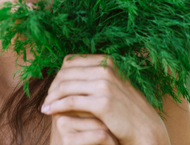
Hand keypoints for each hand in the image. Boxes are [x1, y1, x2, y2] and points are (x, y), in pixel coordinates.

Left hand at [42, 54, 170, 144]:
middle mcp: (105, 69)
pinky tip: (48, 112)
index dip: (58, 74)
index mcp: (106, 61)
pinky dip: (56, 106)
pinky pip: (70, 101)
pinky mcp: (102, 102)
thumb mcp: (111, 84)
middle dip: (52, 86)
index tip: (53, 88)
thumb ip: (93, 75)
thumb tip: (66, 70)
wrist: (144, 128)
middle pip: (65, 73)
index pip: (71, 62)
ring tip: (44, 107)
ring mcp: (104, 84)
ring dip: (51, 97)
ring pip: (65, 86)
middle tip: (45, 99)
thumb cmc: (124, 108)